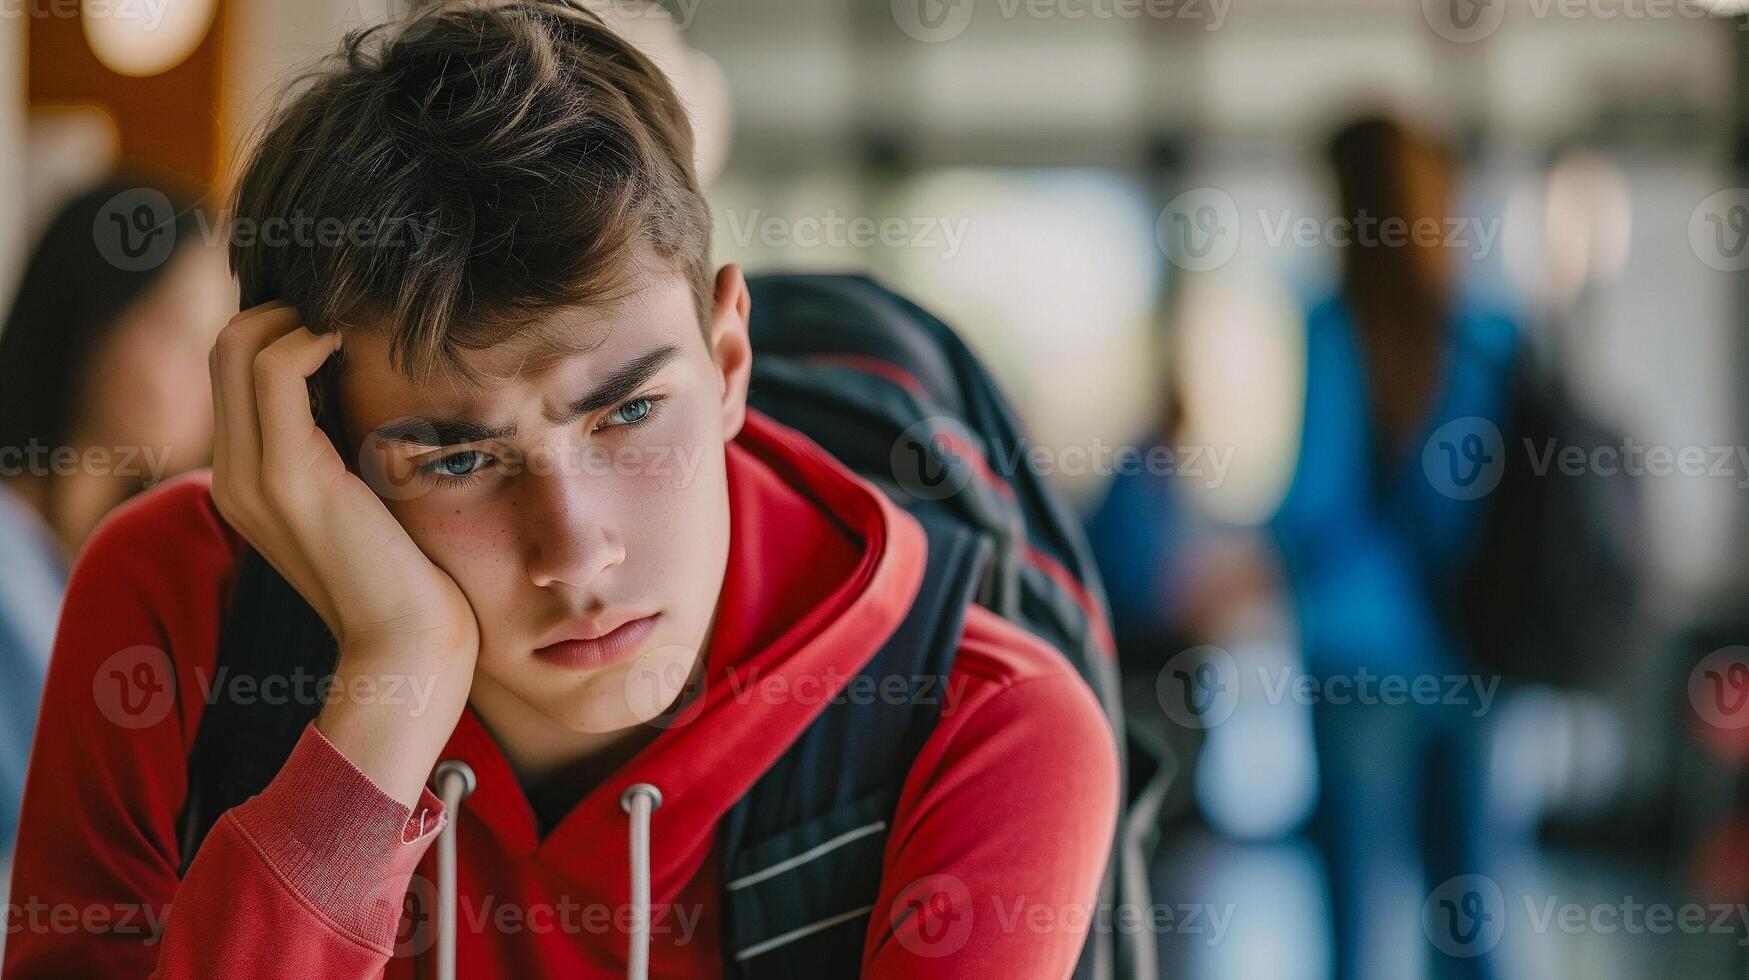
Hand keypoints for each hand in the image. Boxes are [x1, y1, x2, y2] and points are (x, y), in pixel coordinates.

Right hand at [209, 302, 478, 805]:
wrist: (409, 647)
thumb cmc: (409, 577)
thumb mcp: (368, 502)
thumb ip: (351, 455)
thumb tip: (375, 394)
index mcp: (248, 482)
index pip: (233, 371)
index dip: (280, 328)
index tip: (345, 322)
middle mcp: (235, 476)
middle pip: (227, 348)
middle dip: (285, 311)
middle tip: (353, 316)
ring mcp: (253, 476)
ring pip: (241, 346)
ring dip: (300, 318)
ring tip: (357, 327)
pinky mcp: (289, 476)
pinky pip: (277, 369)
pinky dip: (313, 336)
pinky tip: (361, 343)